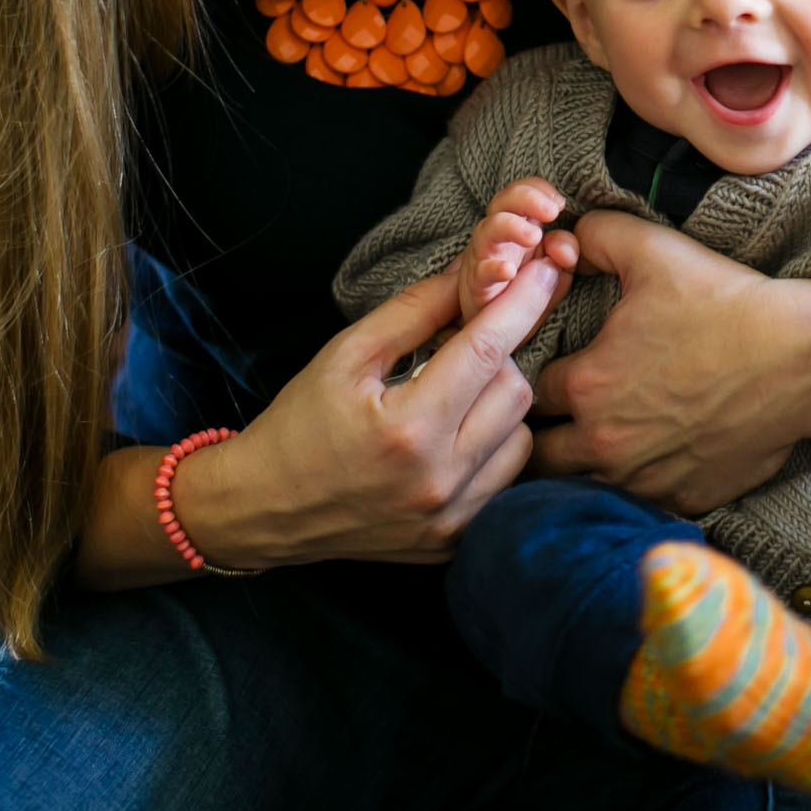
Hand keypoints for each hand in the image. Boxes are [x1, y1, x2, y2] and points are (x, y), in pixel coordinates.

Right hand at [161, 250, 568, 571]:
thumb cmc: (299, 425)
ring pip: (522, 438)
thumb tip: (471, 272)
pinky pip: (506, 481)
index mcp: (407, 428)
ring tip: (458, 396)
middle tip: (465, 349)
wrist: (264, 509)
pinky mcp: (454, 540)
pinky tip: (458, 436)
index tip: (546, 270)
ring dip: (501, 405)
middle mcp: (438, 479)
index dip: (522, 303)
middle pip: (516, 392)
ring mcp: (450, 517)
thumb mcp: (345, 355)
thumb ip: (413, 312)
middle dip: (501, 357)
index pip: (487, 351)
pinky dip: (495, 449)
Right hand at [461, 175, 578, 323]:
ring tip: (534, 236)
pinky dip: (493, 268)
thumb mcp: (556, 271)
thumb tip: (564, 249)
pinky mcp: (475, 288)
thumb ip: (566, 254)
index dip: (539, 190)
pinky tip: (509, 271)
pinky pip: (480, 273)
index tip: (560, 204)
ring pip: (487, 229)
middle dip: (526, 198)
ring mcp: (483, 259)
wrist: (497, 331)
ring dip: (510, 226)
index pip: (522, 193)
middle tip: (551, 211)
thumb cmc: (526, 293)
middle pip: (502, 202)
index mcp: (517, 226)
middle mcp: (497, 237)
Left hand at [524, 210, 810, 514]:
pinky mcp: (682, 498)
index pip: (530, 393)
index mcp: (587, 385)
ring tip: (605, 438)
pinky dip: (638, 484)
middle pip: (541, 455)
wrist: (799, 358)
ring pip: (583, 488)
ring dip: (584, 466)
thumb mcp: (652, 250)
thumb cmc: (724, 303)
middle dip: (546, 433)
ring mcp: (644, 478)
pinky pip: (639, 504)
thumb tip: (562, 241)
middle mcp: (605, 442)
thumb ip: (594, 237)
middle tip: (564, 414)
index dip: (538, 378)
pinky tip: (653, 456)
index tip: (557, 369)